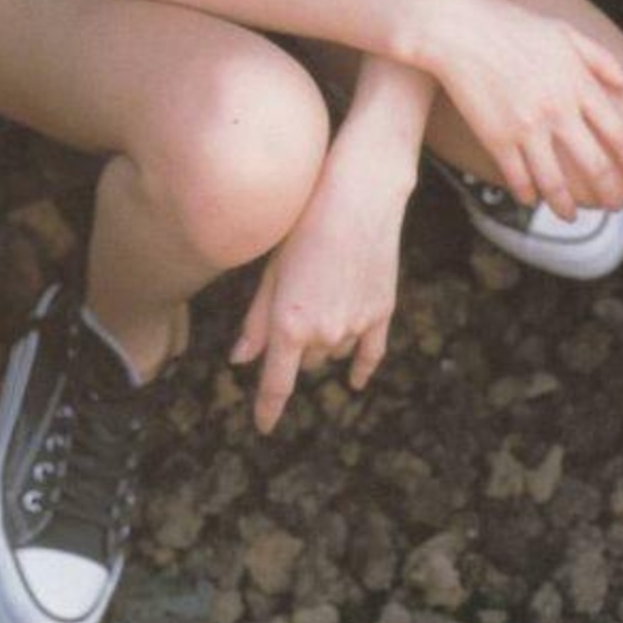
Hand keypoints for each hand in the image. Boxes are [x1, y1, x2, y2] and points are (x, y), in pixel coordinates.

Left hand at [229, 131, 409, 434]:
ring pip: (332, 351)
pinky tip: (355, 381)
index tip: (262, 427)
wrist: (359, 195)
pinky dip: (360, 367)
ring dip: (322, 339)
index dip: (268, 409)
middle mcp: (323, 332)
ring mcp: (357, 325)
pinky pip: (369, 353)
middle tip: (294, 299)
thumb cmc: (303, 225)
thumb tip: (240, 359)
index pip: (276, 385)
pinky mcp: (382, 312)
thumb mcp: (271, 269)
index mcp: (288, 324)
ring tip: (321, 292)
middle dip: (295, 344)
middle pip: (304, 360)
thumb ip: (256, 319)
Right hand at [421, 0, 622, 220]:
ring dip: (566, 206)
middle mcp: (557, 110)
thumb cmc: (510, 24)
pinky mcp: (496, 138)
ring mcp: (526, 127)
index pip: (620, 133)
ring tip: (570, 217)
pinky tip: (532, 199)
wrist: (455, 29)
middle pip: (595, 166)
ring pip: (555, 182)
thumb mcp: (564, 33)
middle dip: (609, 192)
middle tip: (614, 205)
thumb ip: (604, 61)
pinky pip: (518, 177)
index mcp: (579, 84)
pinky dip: (528, 194)